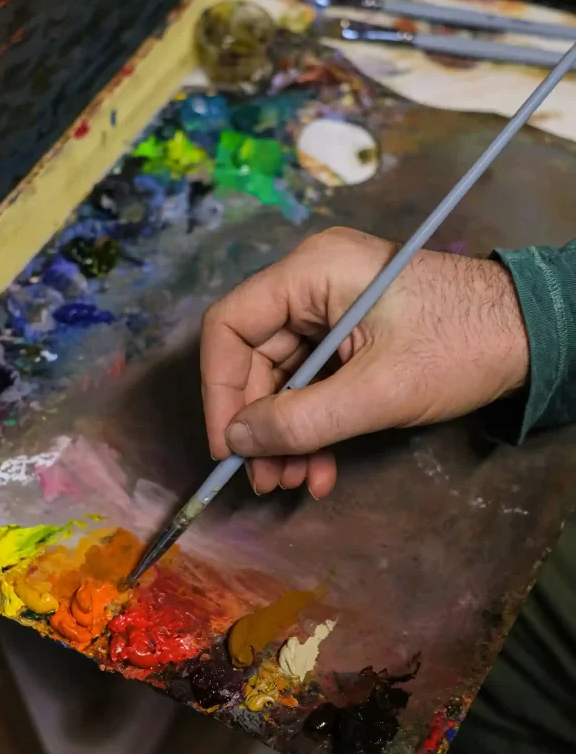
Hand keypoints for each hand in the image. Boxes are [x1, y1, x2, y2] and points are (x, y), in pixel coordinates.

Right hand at [200, 228, 528, 497]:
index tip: (228, 447)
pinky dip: (312, 424)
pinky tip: (320, 467)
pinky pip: (313, 381)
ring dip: (286, 433)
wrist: (533, 337)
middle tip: (267, 480)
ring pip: (283, 378)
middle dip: (260, 424)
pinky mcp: (350, 334)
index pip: (231, 326)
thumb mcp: (379, 391)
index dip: (219, 390)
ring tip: (296, 481)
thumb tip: (238, 441)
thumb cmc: (463, 346)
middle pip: (254, 357)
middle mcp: (312, 283)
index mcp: (312, 272)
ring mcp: (331, 309)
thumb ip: (303, 420)